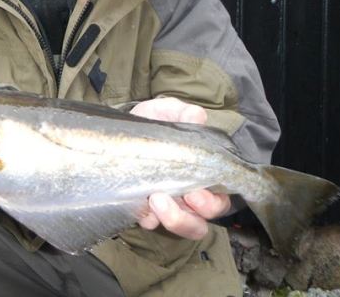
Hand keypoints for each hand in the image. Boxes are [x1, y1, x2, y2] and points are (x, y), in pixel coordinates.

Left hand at [130, 97, 231, 238]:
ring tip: (156, 199)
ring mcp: (170, 206)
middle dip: (198, 211)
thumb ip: (181, 112)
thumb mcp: (164, 112)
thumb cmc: (150, 123)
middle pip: (207, 217)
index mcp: (203, 174)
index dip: (215, 201)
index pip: (221, 197)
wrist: (117, 131)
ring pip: (185, 227)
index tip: (197, 192)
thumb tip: (197, 116)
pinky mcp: (146, 211)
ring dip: (175, 219)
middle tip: (185, 195)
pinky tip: (141, 208)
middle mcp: (190, 196)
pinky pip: (153, 224)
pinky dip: (149, 219)